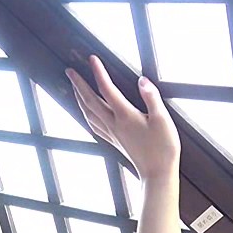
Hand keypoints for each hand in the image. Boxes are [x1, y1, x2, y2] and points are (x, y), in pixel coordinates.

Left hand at [65, 55, 180, 180]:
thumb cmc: (163, 147)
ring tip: (74, 88)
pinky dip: (86, 115)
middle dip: (78, 85)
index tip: (91, 58)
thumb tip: (142, 80)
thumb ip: (152, 97)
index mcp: (125, 116)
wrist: (157, 174)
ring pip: (88, 114)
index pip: (107, 89)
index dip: (98, 72)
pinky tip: (86, 113)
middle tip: (69, 71)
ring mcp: (112, 134)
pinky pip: (94, 125)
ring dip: (79, 99)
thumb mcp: (163, 119)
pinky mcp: (114, 141)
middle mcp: (114, 124)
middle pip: (90, 101)